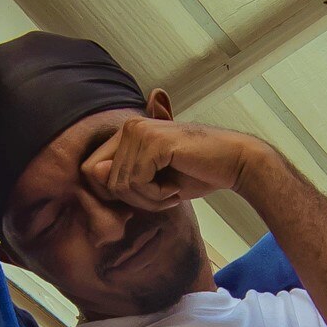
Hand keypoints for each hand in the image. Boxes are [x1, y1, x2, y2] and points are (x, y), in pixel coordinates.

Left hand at [83, 117, 266, 210]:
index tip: (149, 193)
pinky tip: (177, 185)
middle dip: (135, 199)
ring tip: (173, 188)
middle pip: (103, 182)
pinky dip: (157, 195)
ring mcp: (140, 132)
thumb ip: (123, 178)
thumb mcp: (152, 181)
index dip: (116, 193)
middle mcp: (129, 127)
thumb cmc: (197, 172)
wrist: (235, 163)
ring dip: (149, 199)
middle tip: (165, 193)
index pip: (91, 171)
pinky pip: (137, 184)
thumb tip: (94, 173)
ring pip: (120, 186)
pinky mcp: (154, 142)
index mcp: (127, 133)